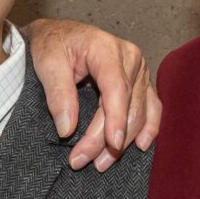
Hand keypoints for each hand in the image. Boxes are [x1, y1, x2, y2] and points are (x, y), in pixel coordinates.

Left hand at [22, 19, 161, 170]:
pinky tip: (141, 145)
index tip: (111, 144)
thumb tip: (67, 129)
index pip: (117, 88)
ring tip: (101, 163)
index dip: (115, 119)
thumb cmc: (53, 45)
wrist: (60, 35)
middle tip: (81, 161)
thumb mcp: (47, 63)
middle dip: (107, 138)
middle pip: (127, 105)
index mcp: (107, 48)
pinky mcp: (141, 81)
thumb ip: (58, 94)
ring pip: (140, 111)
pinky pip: (152, 107)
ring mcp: (139, 70)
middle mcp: (130, 58)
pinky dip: (148, 128)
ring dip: (125, 140)